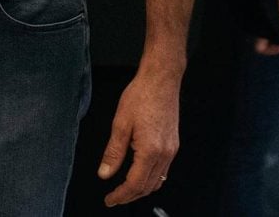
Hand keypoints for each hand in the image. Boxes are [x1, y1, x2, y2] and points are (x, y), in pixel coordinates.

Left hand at [97, 64, 180, 206]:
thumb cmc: (141, 95)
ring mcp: (171, 150)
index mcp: (150, 150)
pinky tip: (140, 173)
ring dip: (141, 189)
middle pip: (147, 187)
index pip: (134, 184)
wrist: (161, 79)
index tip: (109, 200)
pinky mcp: (173, 144)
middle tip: (114, 197)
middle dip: (130, 196)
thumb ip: (113, 152)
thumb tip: (105, 174)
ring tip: (125, 189)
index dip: (121, 195)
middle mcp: (164, 154)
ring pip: (157, 181)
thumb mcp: (120, 124)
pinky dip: (151, 178)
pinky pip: (163, 170)